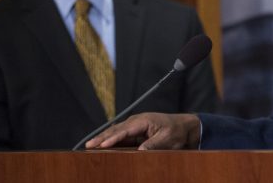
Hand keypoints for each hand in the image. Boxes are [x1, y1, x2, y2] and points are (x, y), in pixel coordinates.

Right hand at [85, 112, 201, 149]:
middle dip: (102, 137)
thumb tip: (140, 151)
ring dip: (103, 138)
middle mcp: (137, 121)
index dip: (113, 138)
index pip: (125, 130)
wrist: (184, 127)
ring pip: (116, 132)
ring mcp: (135, 125)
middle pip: (116, 129)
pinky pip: (120, 135)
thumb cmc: (176, 131)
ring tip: (89, 145)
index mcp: (144, 120)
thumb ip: (153, 144)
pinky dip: (110, 139)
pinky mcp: (135, 131)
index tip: (102, 145)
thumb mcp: (167, 139)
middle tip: (88, 145)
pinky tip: (101, 144)